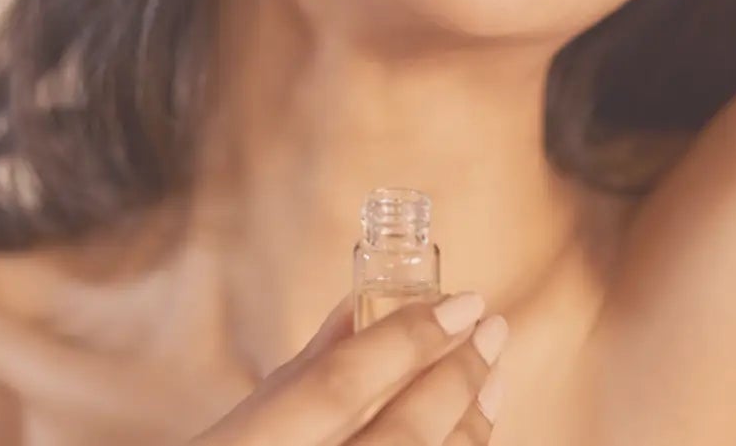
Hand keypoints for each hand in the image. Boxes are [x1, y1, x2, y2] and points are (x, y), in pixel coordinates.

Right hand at [187, 291, 504, 444]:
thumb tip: (358, 304)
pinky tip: (468, 433)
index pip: (336, 385)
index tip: (460, 303)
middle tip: (491, 329)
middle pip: (400, 435)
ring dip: (469, 425)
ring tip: (492, 378)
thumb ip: (303, 369)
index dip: (405, 340)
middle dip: (455, 378)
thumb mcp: (244, 423)